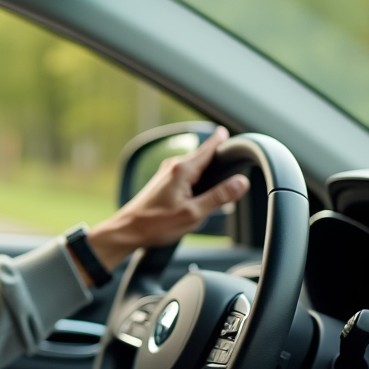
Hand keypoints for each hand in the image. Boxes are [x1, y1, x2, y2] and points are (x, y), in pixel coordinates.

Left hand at [85, 127, 249, 275]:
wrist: (127, 230)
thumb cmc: (156, 224)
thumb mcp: (193, 214)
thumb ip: (218, 197)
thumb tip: (241, 183)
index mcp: (182, 169)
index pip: (210, 147)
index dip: (225, 141)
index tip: (237, 137)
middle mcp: (173, 165)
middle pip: (204, 156)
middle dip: (220, 160)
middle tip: (236, 165)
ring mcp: (167, 172)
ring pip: (196, 166)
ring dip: (209, 172)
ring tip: (223, 181)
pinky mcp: (164, 181)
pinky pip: (187, 174)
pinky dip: (198, 179)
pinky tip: (202, 192)